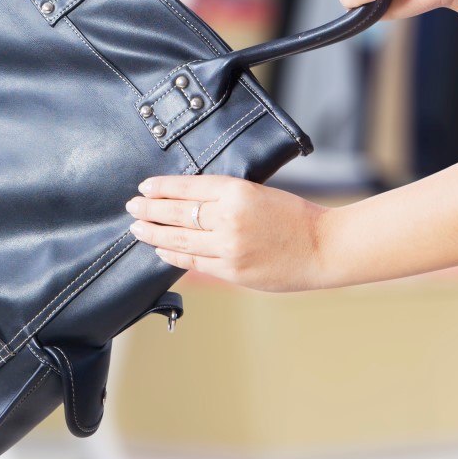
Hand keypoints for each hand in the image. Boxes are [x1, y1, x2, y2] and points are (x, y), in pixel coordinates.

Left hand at [125, 175, 329, 291]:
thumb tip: (186, 201)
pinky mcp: (232, 271)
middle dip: (150, 210)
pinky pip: (194, 262)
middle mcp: (229, 219)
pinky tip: (160, 250)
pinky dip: (173, 255)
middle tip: (132, 206)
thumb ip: (225, 198)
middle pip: (177, 213)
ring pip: (180, 240)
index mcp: (237, 192)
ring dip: (154, 233)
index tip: (144, 187)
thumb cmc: (295, 217)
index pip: (188, 187)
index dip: (162, 188)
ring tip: (137, 228)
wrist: (325, 248)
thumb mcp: (259, 193)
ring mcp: (229, 248)